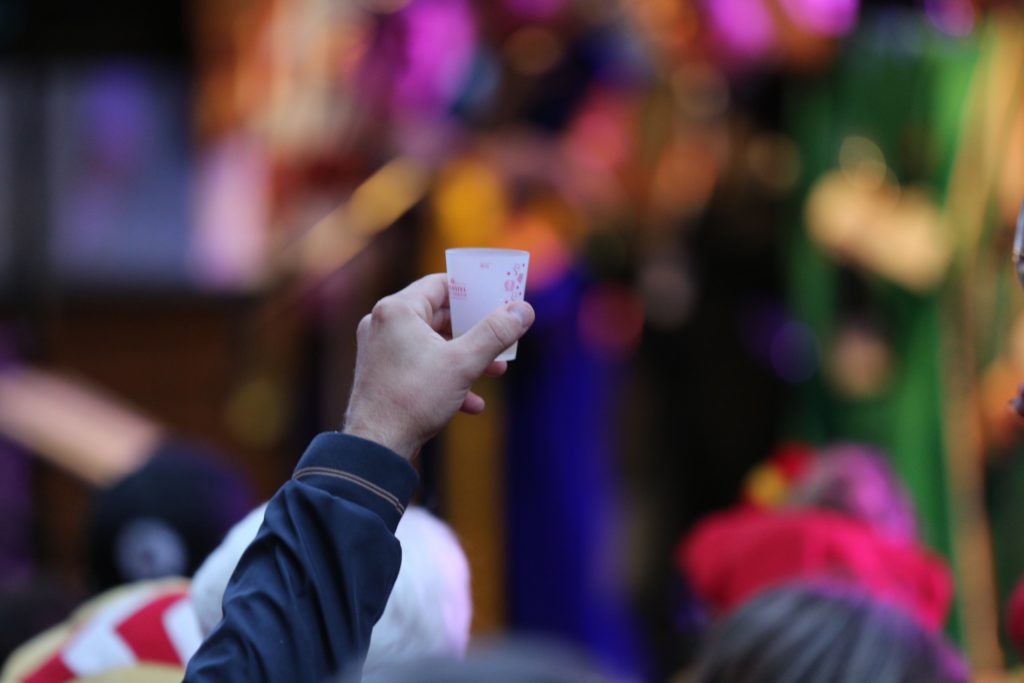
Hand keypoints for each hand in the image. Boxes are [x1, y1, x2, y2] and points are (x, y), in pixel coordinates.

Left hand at [342, 274, 534, 458]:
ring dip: (465, 356)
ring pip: (432, 344)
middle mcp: (384, 324)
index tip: (497, 298)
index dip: (473, 290)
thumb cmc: (413, 399)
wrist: (376, 446)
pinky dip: (445, 377)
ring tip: (495, 370)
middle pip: (438, 315)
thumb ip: (495, 333)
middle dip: (474, 330)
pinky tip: (471, 402)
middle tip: (501, 335)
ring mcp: (380, 350)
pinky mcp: (382, 375)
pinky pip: (420, 366)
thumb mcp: (463, 363)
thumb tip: (523, 309)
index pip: (441, 285)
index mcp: (398, 310)